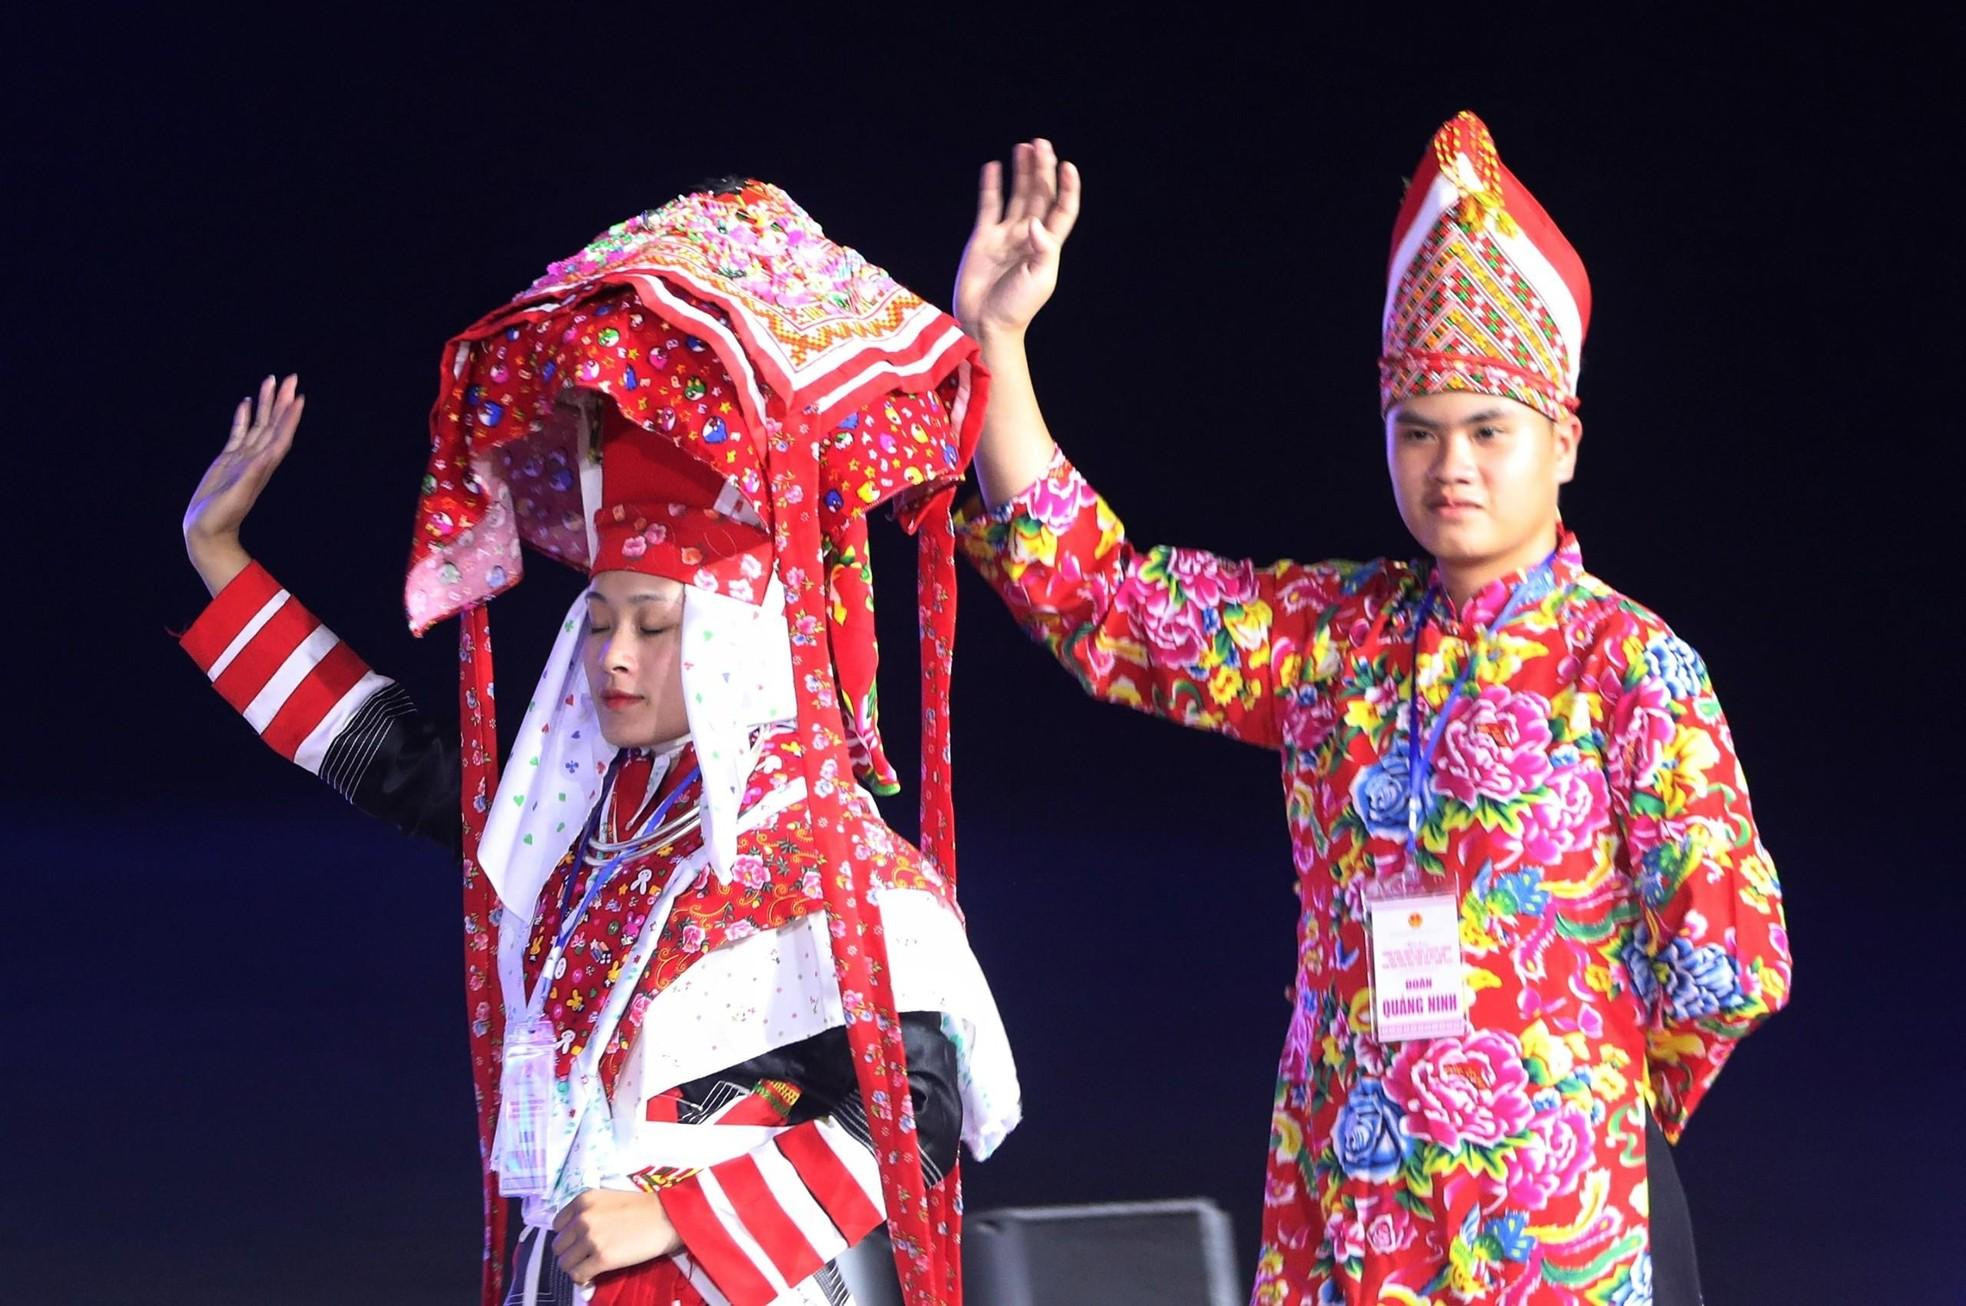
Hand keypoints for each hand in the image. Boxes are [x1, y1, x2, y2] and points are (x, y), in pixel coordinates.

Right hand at [183, 374, 302, 593]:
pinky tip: (247, 403)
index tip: (299, 398)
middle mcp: (257, 459)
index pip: (280, 436)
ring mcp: (243, 458)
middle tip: (291, 378)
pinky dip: (243, 417)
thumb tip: (267, 456)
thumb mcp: (237, 496)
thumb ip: (251, 476)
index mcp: (262, 467)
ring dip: (266, 403)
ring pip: (258, 424)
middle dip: (282, 401)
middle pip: (273, 424)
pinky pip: (238, 432)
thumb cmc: (221, 518)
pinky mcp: (227, 460)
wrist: (206, 531)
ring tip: (271, 381)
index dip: (290, 418)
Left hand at [551, 1188, 681, 1285]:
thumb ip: (588, 1211)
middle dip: (570, 1252)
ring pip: (565, 1263)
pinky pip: (578, 1275)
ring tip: (590, 1265)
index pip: (557, 1225)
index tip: (578, 1241)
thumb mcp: (607, 1199)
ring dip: (576, 1266)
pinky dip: (583, 1278)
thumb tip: (573, 1233)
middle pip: (559, 1246)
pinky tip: (593, 1274)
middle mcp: (582, 1218)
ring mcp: (591, 1239)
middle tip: (585, 1255)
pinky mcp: (602, 1258)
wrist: (667, 1217)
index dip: (567, 1235)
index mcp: (583, 1200)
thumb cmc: (642, 1207)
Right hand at [953, 138, 1079, 339]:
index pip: (1062, 210)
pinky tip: (993, 167)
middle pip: (1039, 195)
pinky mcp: (983, 238)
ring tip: (1023, 147)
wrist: (986, 323)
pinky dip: (991, 186)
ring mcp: (1005, 236)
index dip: (1067, 188)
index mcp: (1047, 246)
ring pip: (1017, 195)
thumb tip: (1034, 221)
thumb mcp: (1040, 280)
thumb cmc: (1017, 307)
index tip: (1066, 166)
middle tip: (1041, 144)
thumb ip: (1043, 249)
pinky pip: (989, 206)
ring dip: (1021, 172)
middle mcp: (1028, 236)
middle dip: (1042, 170)